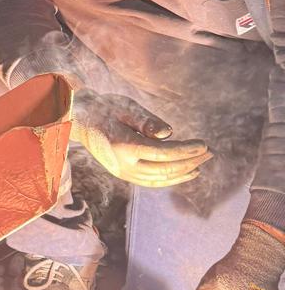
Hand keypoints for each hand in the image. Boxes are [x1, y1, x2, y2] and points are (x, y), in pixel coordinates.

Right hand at [71, 90, 209, 186]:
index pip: (162, 153)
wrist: (79, 120)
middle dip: (189, 161)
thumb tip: (169, 134)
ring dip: (183, 172)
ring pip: (160, 179)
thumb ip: (146, 121)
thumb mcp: (125, 107)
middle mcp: (123, 165)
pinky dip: (170, 180)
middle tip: (210, 153)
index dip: (186, 150)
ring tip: (202, 162)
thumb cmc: (103, 108)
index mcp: (124, 146)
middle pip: (164, 169)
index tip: (204, 144)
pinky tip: (185, 174)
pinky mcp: (123, 174)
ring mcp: (123, 172)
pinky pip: (151, 182)